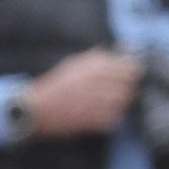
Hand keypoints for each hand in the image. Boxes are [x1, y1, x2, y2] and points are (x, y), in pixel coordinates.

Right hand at [16, 48, 146, 139]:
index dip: (131, 73)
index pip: (131, 67)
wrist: (37, 110)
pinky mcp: (94, 121)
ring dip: (119, 104)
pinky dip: (111, 118)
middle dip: (126, 89)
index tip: (126, 77)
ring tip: (106, 104)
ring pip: (124, 103)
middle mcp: (99, 83)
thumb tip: (124, 47)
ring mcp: (97, 103)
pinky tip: (100, 115)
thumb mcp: (76, 62)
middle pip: (130, 86)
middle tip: (115, 92)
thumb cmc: (56, 85)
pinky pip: (115, 120)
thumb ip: (101, 56)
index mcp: (96, 66)